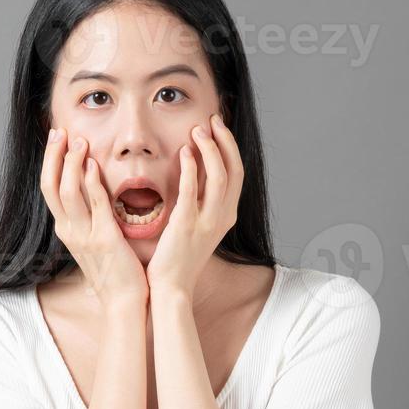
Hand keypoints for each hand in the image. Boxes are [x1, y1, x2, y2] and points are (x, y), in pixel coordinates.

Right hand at [39, 127, 148, 306]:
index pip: (49, 188)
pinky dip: (92, 182)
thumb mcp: (95, 241)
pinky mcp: (104, 238)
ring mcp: (84, 235)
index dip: (51, 161)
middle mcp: (69, 230)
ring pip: (68, 191)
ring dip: (72, 163)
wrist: (124, 302)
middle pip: (50, 185)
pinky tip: (95, 164)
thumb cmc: (115, 272)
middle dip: (54, 156)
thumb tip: (93, 192)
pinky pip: (94, 205)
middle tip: (61, 132)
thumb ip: (91, 218)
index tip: (57, 139)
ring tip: (79, 141)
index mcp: (66, 229)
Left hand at [147, 114, 243, 298]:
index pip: (237, 173)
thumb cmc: (179, 257)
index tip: (218, 128)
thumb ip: (200, 202)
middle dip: (224, 141)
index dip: (229, 147)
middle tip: (211, 121)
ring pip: (219, 175)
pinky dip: (191, 167)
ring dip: (210, 148)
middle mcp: (223, 216)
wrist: (172, 287)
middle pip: (234, 169)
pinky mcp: (187, 224)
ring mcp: (207, 221)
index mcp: (227, 215)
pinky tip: (184, 152)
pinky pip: (192, 189)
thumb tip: (194, 175)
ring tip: (197, 130)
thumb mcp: (198, 227)